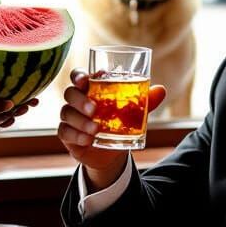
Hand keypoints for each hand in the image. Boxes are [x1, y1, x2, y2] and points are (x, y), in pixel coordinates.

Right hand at [55, 69, 166, 189]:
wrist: (112, 150)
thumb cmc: (120, 122)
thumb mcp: (134, 112)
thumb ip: (145, 101)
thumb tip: (161, 90)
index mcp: (91, 88)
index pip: (78, 76)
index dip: (78, 76)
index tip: (85, 80)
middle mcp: (77, 100)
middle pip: (70, 93)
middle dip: (80, 100)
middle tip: (94, 109)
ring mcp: (70, 117)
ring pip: (66, 113)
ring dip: (80, 121)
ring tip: (95, 129)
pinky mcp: (67, 135)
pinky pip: (65, 132)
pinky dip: (76, 135)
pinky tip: (88, 140)